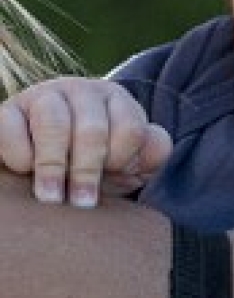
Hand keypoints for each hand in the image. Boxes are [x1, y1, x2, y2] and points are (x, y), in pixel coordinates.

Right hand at [0, 77, 170, 206]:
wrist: (44, 170)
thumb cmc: (94, 167)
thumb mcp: (128, 163)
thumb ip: (151, 153)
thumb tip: (155, 148)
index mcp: (115, 100)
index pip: (130, 128)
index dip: (122, 160)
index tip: (114, 178)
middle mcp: (80, 91)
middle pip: (92, 129)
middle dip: (87, 172)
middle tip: (81, 205)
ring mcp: (41, 97)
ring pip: (53, 122)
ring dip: (53, 166)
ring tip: (51, 198)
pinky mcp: (7, 112)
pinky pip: (10, 126)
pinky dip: (18, 153)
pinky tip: (24, 170)